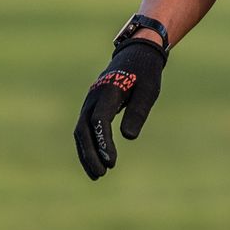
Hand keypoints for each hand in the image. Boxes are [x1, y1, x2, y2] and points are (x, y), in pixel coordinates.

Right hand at [75, 34, 166, 179]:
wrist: (135, 55)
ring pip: (80, 131)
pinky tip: (95, 162)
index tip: (112, 161)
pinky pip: (84, 129)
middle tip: (102, 174)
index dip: (103, 142)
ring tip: (98, 175)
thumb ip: (138, 112)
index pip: (99, 120)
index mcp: (108, 90)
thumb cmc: (145, 73)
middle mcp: (93, 97)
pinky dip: (87, 146)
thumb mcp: (148, 91)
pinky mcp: (91, 107)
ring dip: (86, 154)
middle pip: (84, 129)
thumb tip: (128, 137)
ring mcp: (89, 102)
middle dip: (90, 153)